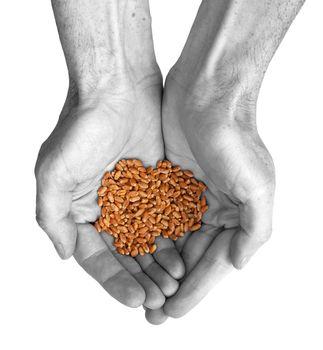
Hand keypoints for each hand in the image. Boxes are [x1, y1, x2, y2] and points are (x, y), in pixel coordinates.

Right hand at [35, 0, 183, 309]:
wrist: (117, 89)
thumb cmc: (81, 127)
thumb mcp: (53, 173)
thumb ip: (52, 217)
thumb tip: (65, 254)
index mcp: (81, 211)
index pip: (98, 257)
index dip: (115, 281)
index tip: (135, 300)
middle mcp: (107, 208)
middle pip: (125, 255)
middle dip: (141, 279)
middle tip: (159, 299)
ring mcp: (134, 198)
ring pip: (148, 241)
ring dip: (159, 265)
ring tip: (174, 284)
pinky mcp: (157, 185)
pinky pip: (166, 218)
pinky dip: (174, 239)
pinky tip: (184, 257)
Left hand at [144, 67, 274, 321]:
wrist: (206, 93)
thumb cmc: (234, 136)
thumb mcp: (258, 185)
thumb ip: (255, 228)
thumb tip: (239, 263)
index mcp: (234, 215)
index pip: (214, 262)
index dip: (196, 289)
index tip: (174, 311)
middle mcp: (211, 209)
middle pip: (189, 258)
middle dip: (172, 285)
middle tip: (153, 313)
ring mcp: (186, 197)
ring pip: (170, 242)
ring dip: (156, 268)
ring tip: (140, 293)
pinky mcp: (165, 182)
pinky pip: (154, 217)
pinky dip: (145, 239)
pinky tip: (132, 257)